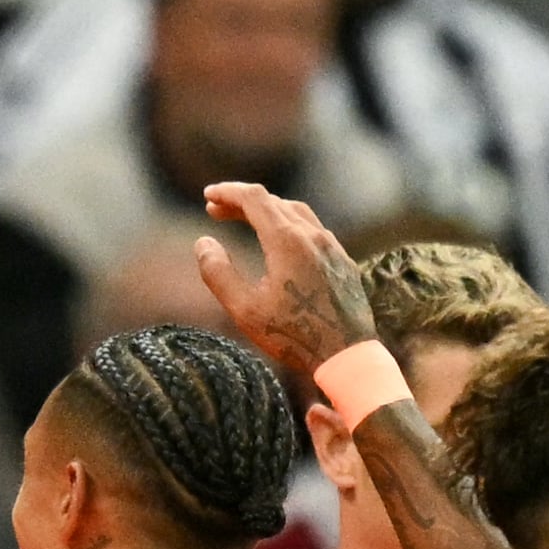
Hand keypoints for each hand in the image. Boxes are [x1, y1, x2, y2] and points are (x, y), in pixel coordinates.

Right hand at [195, 180, 374, 377]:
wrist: (346, 355)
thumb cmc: (292, 336)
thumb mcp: (244, 310)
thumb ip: (219, 274)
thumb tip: (203, 243)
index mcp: (286, 241)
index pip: (254, 199)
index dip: (228, 192)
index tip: (208, 195)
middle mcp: (312, 235)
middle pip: (273, 202)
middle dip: (242, 202)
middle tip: (215, 211)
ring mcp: (331, 246)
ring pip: (296, 212)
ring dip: (267, 210)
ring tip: (245, 220)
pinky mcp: (342, 259)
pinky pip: (313, 229)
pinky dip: (288, 223)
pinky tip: (279, 241)